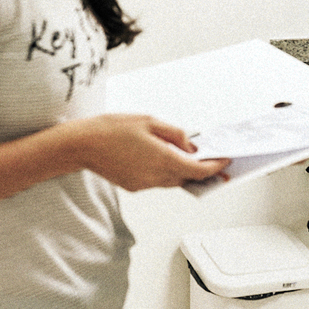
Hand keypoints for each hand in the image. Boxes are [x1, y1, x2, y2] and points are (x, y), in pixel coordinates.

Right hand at [73, 114, 230, 191]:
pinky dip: (165, 172)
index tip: (225, 161)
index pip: (199, 170)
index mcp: (163, 159)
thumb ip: (175, 134)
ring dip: (182, 170)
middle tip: (212, 158)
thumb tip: (191, 145)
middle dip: (201, 169)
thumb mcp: (150, 121)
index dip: (216, 166)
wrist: (83, 144)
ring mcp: (145, 184)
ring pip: (173, 180)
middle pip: (188, 177)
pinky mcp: (135, 186)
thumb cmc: (112, 129)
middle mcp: (156, 176)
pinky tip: (161, 158)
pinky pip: (158, 181)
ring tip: (187, 155)